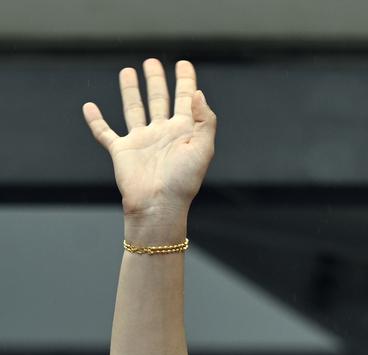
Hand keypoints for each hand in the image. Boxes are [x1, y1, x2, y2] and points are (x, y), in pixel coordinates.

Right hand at [82, 59, 215, 228]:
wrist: (158, 205)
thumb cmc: (183, 181)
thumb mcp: (203, 149)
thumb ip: (204, 120)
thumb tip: (197, 93)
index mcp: (183, 133)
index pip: (185, 101)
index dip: (186, 82)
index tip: (185, 64)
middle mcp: (162, 134)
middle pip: (159, 100)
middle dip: (157, 81)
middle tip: (153, 63)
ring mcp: (141, 141)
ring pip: (134, 109)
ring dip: (131, 91)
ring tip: (129, 71)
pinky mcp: (121, 151)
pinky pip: (104, 132)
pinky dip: (95, 120)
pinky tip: (90, 106)